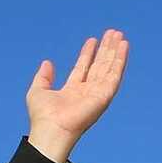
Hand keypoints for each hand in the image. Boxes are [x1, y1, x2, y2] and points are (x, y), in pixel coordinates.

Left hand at [26, 29, 128, 162]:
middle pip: (99, 65)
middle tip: (112, 33)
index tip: (92, 40)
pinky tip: (123, 46)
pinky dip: (120, 59)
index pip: (84, 67)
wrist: (51, 129)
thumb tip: (47, 63)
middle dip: (105, 49)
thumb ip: (43, 77)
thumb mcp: (38, 90)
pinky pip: (115, 74)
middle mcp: (87, 92)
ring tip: (119, 35)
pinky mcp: (105, 95)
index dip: (88, 53)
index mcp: (73, 91)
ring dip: (115, 51)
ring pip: (109, 67)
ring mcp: (98, 93)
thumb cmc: (43, 116)